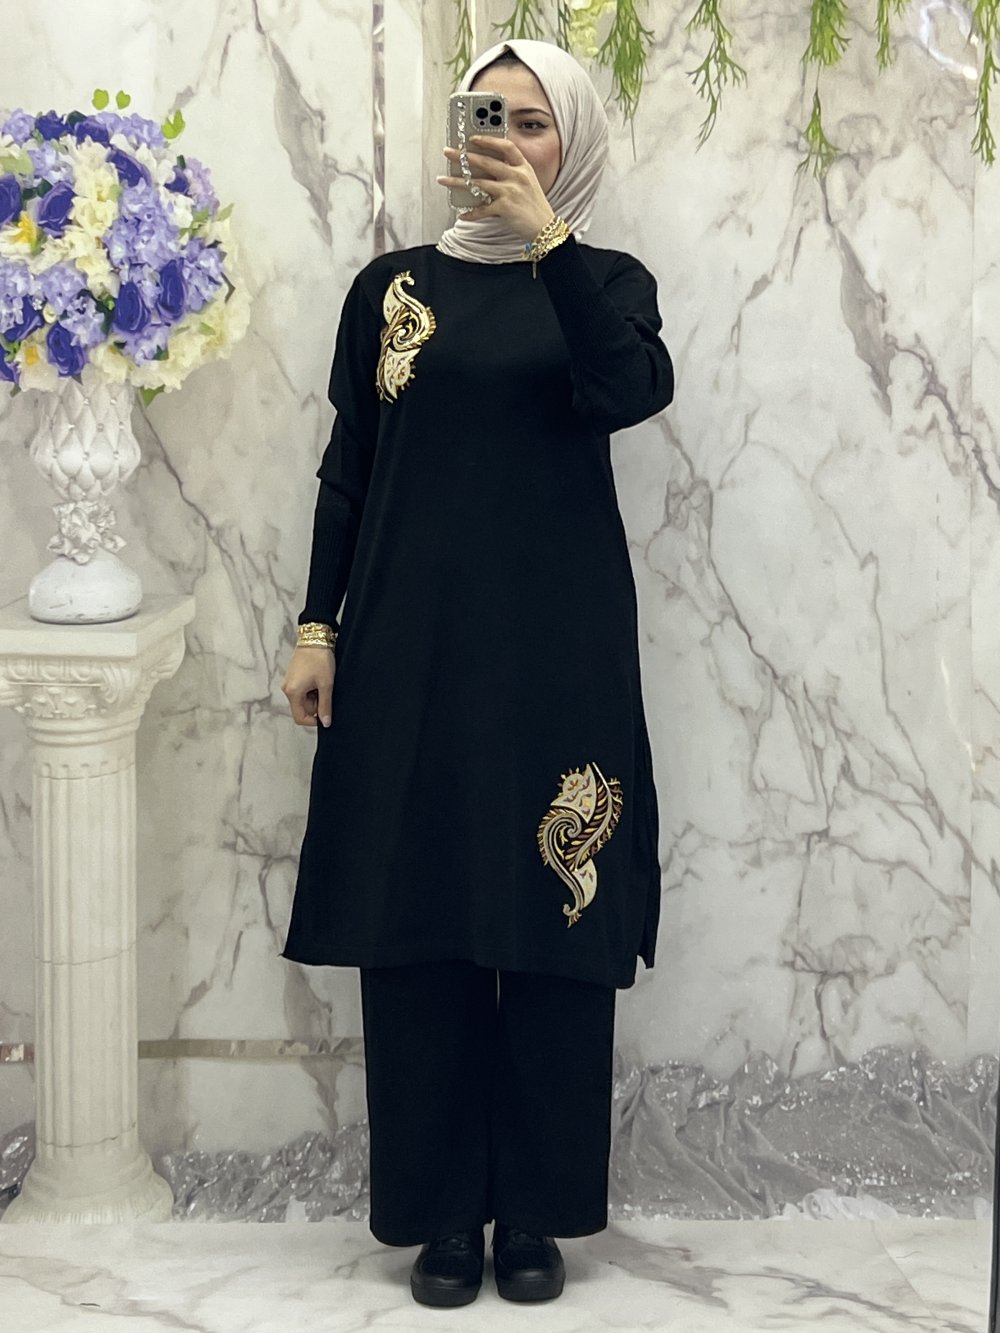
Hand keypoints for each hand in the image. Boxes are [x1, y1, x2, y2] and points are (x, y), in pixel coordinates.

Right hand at [282, 645, 334, 727]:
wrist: (315, 638)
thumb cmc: (320, 659)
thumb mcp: (326, 684)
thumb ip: (325, 706)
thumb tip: (325, 722)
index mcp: (293, 692)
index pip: (299, 717)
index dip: (313, 721)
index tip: (325, 715)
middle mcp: (287, 688)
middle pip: (302, 708)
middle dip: (316, 705)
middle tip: (326, 691)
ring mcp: (289, 682)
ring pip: (303, 699)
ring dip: (314, 696)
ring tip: (323, 683)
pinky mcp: (292, 676)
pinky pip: (301, 690)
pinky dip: (311, 689)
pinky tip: (318, 678)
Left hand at [437, 136, 554, 244]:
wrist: (545, 228)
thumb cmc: (535, 206)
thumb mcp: (528, 183)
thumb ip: (511, 174)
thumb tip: (486, 171)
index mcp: (523, 167)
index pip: (506, 146)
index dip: (489, 140)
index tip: (473, 138)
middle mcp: (517, 176)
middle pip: (486, 161)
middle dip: (464, 156)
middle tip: (448, 152)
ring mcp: (510, 191)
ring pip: (478, 183)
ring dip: (458, 181)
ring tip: (443, 179)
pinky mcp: (505, 208)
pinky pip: (482, 209)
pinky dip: (471, 214)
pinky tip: (462, 215)